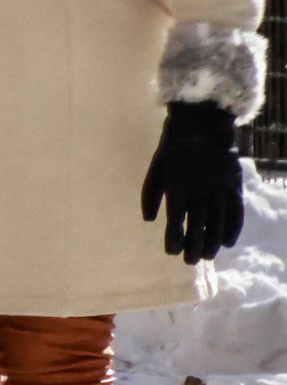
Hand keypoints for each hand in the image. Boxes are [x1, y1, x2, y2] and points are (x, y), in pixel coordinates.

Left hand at [142, 101, 243, 262]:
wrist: (202, 122)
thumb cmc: (173, 146)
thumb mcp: (156, 167)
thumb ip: (150, 194)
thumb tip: (148, 221)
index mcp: (176, 184)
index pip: (176, 218)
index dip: (174, 237)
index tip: (171, 251)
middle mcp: (199, 188)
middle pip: (198, 224)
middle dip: (194, 245)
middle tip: (190, 262)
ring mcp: (219, 186)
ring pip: (218, 220)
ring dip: (213, 241)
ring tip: (208, 256)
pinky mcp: (234, 183)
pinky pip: (236, 210)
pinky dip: (234, 227)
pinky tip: (228, 242)